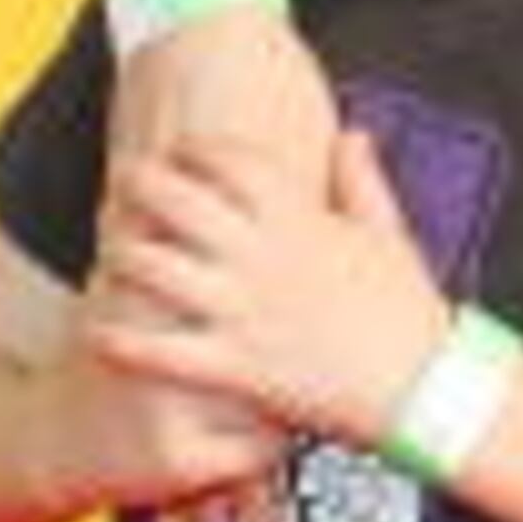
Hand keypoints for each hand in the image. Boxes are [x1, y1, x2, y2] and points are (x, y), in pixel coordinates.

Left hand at [86, 115, 447, 461]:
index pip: (226, 162)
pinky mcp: (237, 366)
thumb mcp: (390, 233)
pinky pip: (163, 351)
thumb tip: (352, 134)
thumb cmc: (408, 311)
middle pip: (174, 201)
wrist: (423, 387)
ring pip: (154, 268)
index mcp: (297, 218)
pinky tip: (98, 333)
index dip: (193, 152)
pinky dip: (124, 341)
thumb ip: (362, 180)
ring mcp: (244, 311)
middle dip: (139, 186)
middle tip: (122, 185)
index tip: (179, 153)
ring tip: (108, 254)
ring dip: (121, 255)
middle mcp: (261, 257)